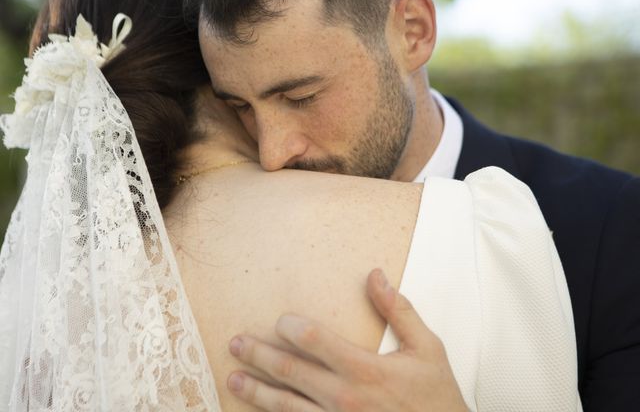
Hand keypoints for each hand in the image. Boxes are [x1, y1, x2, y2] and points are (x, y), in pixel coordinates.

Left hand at [226, 268, 467, 410]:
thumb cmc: (435, 397)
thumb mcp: (427, 348)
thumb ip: (399, 310)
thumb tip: (375, 275)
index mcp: (365, 370)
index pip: (316, 341)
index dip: (292, 328)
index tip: (280, 321)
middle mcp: (345, 398)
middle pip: (291, 372)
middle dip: (259, 356)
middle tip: (236, 344)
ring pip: (285, 406)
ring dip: (256, 391)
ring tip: (233, 379)